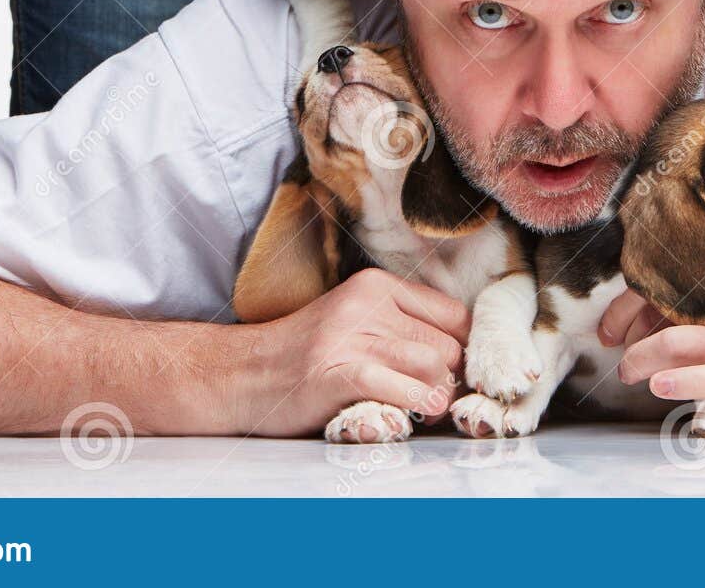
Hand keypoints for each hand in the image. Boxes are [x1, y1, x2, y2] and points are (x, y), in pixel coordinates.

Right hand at [224, 268, 469, 437]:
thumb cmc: (308, 355)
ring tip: (421, 412)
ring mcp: (350, 337)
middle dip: (450, 381)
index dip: (462, 351)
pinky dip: (412, 406)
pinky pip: (399, 388)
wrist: (243, 374)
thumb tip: (462, 355)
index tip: (453, 376)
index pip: (453, 315)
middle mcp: (366, 304)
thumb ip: (402, 328)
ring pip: (433, 365)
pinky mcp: (336, 372)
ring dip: (436, 398)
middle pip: (448, 345)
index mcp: (376, 286)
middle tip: (434, 403)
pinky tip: (407, 417)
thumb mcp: (356, 322)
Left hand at [612, 285, 704, 427]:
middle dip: (633, 336)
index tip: (611, 329)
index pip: (669, 283)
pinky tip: (661, 386)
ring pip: (685, 343)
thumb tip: (639, 315)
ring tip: (629, 371)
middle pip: (669, 310)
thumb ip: (700, 305)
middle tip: (621, 358)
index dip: (629, 305)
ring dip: (644, 358)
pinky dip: (684, 382)